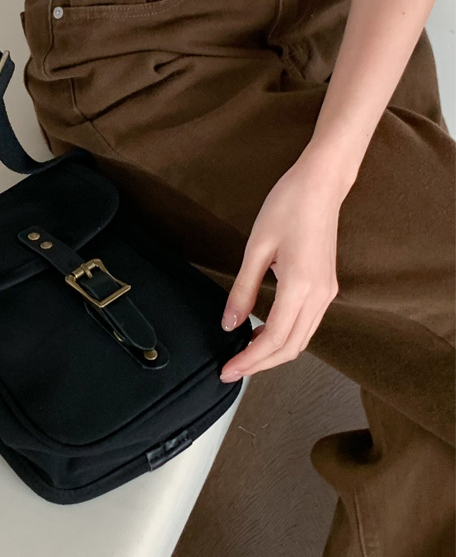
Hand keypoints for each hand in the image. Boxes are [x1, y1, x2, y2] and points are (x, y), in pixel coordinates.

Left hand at [218, 150, 347, 381]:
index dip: (249, 360)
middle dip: (260, 364)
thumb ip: (242, 290)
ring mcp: (328, 292)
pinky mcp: (327, 287)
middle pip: (291, 348)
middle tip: (231, 371)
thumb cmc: (287, 207)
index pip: (274, 339)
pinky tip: (263, 333)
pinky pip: (307, 324)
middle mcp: (320, 296)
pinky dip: (285, 337)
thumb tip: (229, 323)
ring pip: (301, 339)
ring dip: (273, 353)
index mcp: (301, 286)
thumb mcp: (256, 248)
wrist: (320, 185)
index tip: (228, 371)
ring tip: (243, 356)